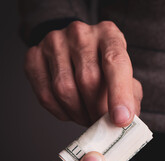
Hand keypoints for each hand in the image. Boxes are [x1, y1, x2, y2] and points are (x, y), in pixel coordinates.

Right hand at [24, 21, 142, 126]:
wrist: (76, 49)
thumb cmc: (105, 68)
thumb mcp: (126, 76)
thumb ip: (130, 97)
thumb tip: (126, 121)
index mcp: (109, 34)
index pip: (115, 62)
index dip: (119, 94)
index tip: (121, 120)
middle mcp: (80, 33)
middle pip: (88, 79)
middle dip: (97, 110)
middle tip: (102, 123)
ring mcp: (54, 42)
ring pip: (64, 89)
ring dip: (79, 113)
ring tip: (88, 118)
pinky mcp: (34, 56)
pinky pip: (45, 95)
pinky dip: (61, 112)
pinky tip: (71, 111)